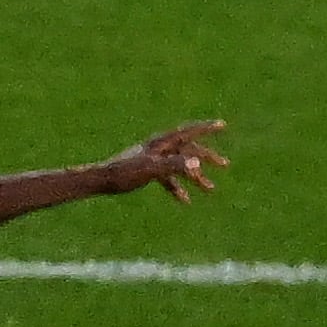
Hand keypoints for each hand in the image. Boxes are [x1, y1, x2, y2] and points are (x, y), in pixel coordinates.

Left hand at [100, 120, 229, 204]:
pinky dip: (177, 187)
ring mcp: (154, 159)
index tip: (222, 125)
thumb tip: (197, 164)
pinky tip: (184, 201)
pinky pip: (168, 178)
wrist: (102, 179)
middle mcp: (160, 148)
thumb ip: (175, 165)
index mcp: (161, 143)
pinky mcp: (148, 171)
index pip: (188, 132)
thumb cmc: (125, 172)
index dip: (206, 128)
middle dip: (207, 157)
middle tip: (224, 164)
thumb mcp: (152, 169)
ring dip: (195, 177)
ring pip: (180, 165)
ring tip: (210, 189)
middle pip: (189, 149)